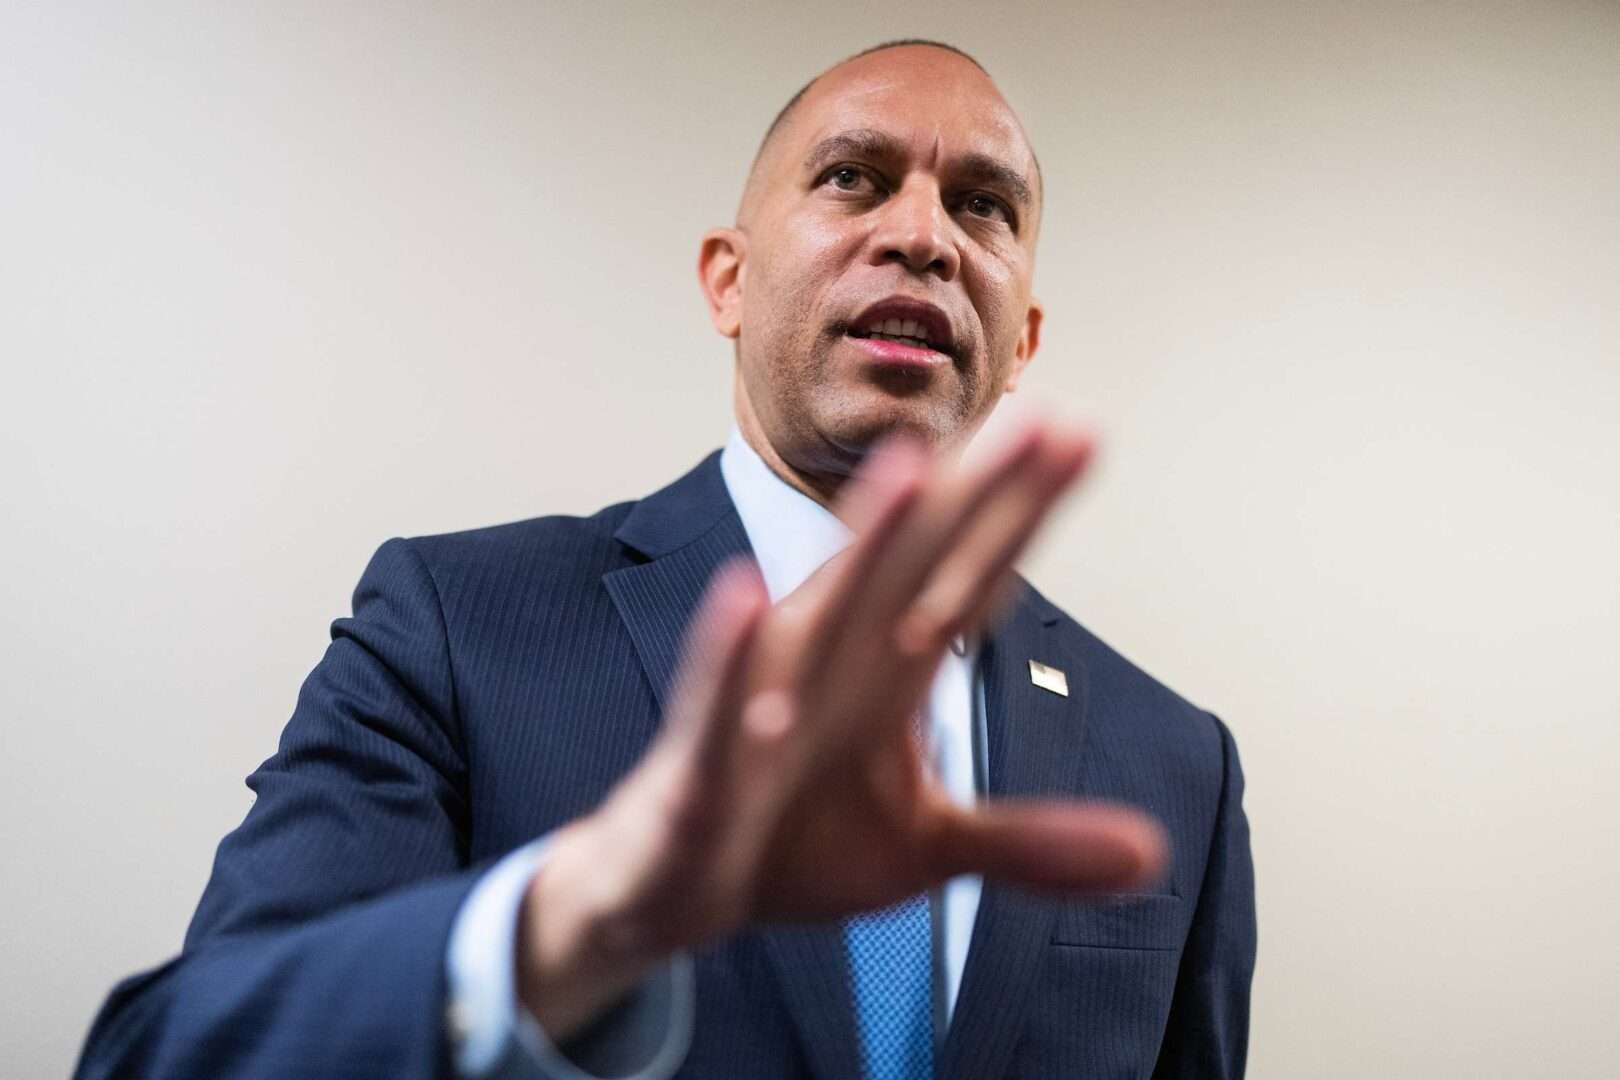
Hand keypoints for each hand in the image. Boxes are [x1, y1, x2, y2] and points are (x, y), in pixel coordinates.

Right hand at [517, 420, 1166, 1036]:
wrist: (669, 889)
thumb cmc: (791, 837)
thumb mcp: (924, 847)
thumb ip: (1028, 840)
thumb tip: (1150, 853)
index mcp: (884, 674)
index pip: (964, 584)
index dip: (1019, 516)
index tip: (1081, 436)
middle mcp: (828, 668)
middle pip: (911, 570)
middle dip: (972, 497)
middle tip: (1038, 419)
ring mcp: (763, 709)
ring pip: (821, 615)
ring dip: (864, 543)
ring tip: (912, 466)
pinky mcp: (703, 770)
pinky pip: (717, 709)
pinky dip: (732, 658)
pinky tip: (745, 593)